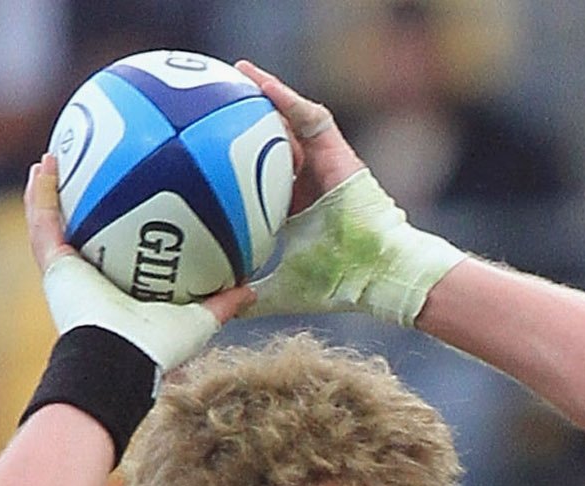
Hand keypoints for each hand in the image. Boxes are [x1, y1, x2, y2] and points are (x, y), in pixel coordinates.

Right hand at [25, 158, 252, 362]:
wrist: (121, 357)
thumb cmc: (159, 346)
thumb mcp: (200, 320)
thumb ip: (224, 302)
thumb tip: (253, 287)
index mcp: (121, 292)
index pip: (121, 253)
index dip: (123, 228)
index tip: (132, 198)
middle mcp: (92, 282)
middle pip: (84, 234)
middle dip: (84, 203)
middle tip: (89, 167)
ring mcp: (69, 274)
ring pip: (54, 223)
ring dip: (52, 190)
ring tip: (56, 155)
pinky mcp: (54, 266)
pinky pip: (42, 221)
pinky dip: (40, 193)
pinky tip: (46, 163)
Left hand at [230, 66, 460, 326]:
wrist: (379, 273)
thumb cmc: (340, 283)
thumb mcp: (284, 291)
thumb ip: (255, 297)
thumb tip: (222, 313)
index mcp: (295, 209)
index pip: (261, 176)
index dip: (235, 160)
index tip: (205, 148)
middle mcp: (308, 181)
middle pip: (272, 141)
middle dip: (244, 118)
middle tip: (212, 98)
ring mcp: (324, 163)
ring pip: (289, 122)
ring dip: (263, 96)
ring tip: (236, 73)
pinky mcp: (338, 151)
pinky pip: (308, 115)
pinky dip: (285, 97)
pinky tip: (258, 80)